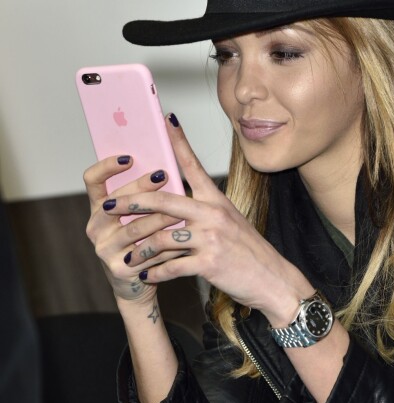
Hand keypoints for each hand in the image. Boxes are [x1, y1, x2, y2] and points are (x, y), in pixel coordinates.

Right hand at [84, 156, 183, 302]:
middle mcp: (96, 228)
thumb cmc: (143, 244)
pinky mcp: (120, 268)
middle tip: (164, 175)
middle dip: (142, 188)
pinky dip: (167, 245)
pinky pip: (147, 252)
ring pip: (134, 228)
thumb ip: (145, 197)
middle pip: (117, 202)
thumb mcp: (139, 218)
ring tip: (180, 209)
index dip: (106, 166)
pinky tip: (184, 239)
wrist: (138, 285)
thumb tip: (167, 168)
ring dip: (159, 217)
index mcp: (100, 209)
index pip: (92, 181)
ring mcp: (105, 249)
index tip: (129, 157)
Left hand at [100, 115, 312, 326]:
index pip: (193, 165)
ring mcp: (211, 238)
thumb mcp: (232, 222)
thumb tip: (179, 206)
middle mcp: (213, 214)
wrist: (272, 279)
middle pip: (163, 200)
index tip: (164, 120)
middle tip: (108, 205)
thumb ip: (206, 212)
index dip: (178, 141)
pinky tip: (147, 276)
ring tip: (128, 257)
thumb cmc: (250, 252)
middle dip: (131, 201)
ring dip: (140, 250)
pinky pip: (173, 266)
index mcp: (217, 201)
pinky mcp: (209, 263)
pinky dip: (156, 273)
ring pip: (162, 238)